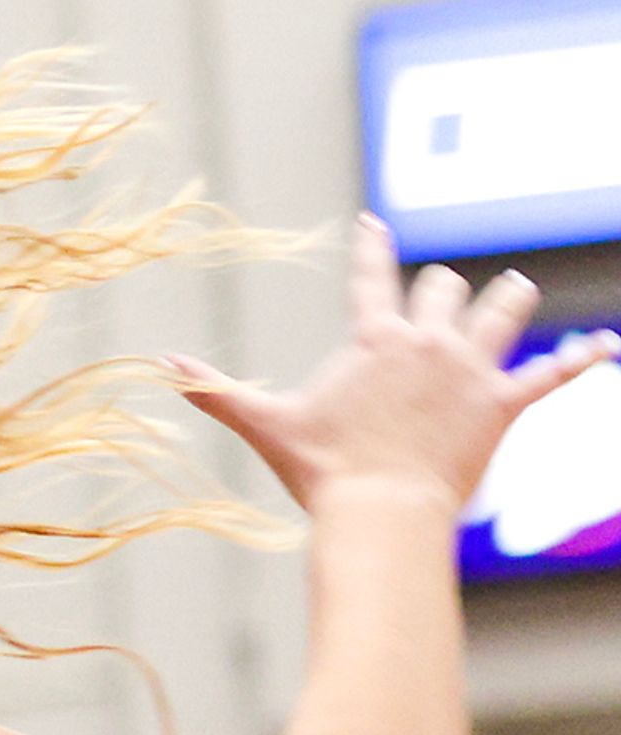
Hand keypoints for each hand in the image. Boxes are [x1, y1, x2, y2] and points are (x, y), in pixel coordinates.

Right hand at [170, 217, 614, 516]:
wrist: (382, 510)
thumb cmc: (323, 468)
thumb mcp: (264, 423)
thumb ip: (214, 390)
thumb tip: (156, 365)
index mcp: (374, 338)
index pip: (373, 276)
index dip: (373, 246)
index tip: (375, 224)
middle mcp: (428, 341)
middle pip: (445, 290)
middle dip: (446, 288)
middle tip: (448, 289)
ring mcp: (470, 369)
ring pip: (503, 313)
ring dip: (510, 300)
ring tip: (517, 290)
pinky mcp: (503, 403)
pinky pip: (551, 374)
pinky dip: (580, 359)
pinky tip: (602, 346)